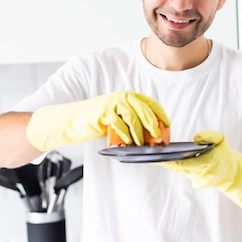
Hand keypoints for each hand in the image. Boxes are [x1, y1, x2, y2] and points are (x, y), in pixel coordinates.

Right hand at [26, 91, 169, 150]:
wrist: (73, 121)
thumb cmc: (99, 123)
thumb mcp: (121, 121)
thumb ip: (136, 123)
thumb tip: (156, 136)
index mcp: (130, 97)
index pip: (152, 105)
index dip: (162, 118)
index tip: (167, 131)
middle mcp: (123, 97)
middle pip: (145, 110)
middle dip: (154, 126)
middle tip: (158, 140)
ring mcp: (113, 104)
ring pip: (133, 117)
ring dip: (140, 133)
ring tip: (141, 145)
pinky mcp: (103, 113)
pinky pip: (119, 124)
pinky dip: (125, 135)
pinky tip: (126, 144)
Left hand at [159, 130, 241, 210]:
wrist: (235, 174)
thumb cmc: (226, 156)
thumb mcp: (222, 141)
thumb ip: (210, 136)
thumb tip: (196, 138)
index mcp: (205, 165)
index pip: (181, 162)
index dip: (167, 159)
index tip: (155, 155)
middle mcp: (198, 175)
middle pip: (176, 167)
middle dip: (163, 160)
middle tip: (147, 152)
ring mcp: (197, 180)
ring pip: (178, 170)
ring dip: (166, 162)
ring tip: (152, 153)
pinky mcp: (197, 182)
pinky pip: (182, 172)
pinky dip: (174, 165)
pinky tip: (164, 158)